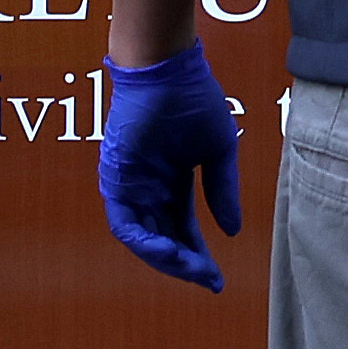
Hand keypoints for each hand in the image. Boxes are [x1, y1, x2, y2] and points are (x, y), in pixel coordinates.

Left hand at [98, 44, 245, 289]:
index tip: (217, 280)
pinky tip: (169, 249)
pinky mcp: (115, 179)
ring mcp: (130, 185)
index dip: (199, 256)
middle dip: (185, 264)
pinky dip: (144, 241)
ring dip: (166, 258)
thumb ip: (222, 191)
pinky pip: (124, 223)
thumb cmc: (193, 98)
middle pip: (163, 240)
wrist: (167, 69)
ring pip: (142, 238)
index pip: (182, 230)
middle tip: (208, 279)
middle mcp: (148, 188)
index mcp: (171, 182)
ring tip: (191, 267)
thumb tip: (232, 232)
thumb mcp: (218, 152)